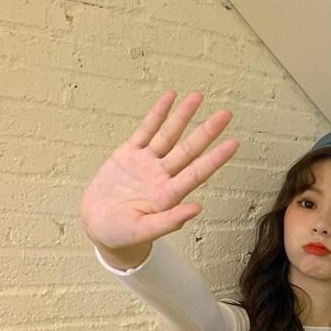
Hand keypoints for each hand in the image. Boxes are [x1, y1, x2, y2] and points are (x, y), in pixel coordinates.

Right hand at [80, 89, 239, 262]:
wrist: (96, 225)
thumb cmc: (121, 234)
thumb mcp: (142, 231)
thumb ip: (169, 221)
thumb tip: (198, 209)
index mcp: (168, 196)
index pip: (196, 173)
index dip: (215, 159)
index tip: (233, 143)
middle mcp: (161, 176)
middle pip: (188, 150)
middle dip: (207, 132)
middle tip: (226, 114)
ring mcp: (146, 163)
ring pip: (168, 135)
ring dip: (183, 116)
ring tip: (198, 97)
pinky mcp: (128, 154)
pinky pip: (145, 130)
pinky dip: (157, 114)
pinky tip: (169, 98)